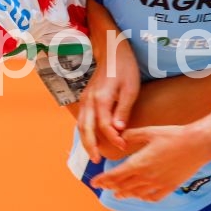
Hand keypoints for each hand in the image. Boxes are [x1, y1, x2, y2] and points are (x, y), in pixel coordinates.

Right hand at [77, 40, 140, 163]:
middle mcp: (89, 100)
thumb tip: (118, 130)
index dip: (113, 138)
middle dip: (90, 146)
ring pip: (80, 124)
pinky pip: (81, 118)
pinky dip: (84, 131)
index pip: (104, 125)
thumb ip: (123, 110)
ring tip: (92, 154)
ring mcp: (85, 99)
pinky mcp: (85, 98)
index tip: (123, 146)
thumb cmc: (124, 67)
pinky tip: (90, 139)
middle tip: (97, 161)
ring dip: (85, 141)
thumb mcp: (130, 88)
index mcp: (101, 98)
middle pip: (86, 128)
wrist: (111, 50)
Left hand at [89, 123, 210, 201]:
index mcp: (139, 163)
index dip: (104, 180)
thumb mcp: (149, 132)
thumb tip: (119, 138)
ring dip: (125, 194)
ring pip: (137, 193)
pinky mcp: (171, 186)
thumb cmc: (174, 135)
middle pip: (124, 186)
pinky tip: (141, 196)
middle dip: (111, 187)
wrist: (198, 144)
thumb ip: (132, 136)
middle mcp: (147, 177)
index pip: (116, 175)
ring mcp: (159, 184)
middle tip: (102, 188)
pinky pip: (154, 197)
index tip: (95, 183)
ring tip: (118, 194)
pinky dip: (144, 198)